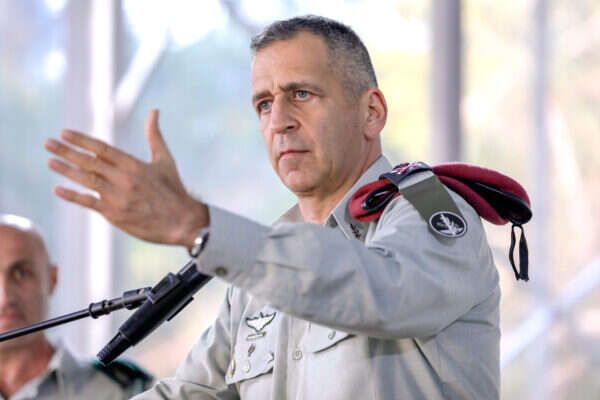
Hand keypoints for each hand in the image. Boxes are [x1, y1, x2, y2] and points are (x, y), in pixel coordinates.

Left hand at [45, 109, 208, 247]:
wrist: (183, 222)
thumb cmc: (174, 190)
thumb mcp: (165, 160)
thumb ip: (155, 135)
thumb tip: (154, 111)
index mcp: (134, 164)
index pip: (102, 148)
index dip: (81, 140)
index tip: (64, 133)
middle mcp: (124, 178)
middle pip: (89, 162)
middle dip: (66, 151)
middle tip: (48, 143)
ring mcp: (118, 197)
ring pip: (86, 180)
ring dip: (66, 170)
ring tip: (50, 161)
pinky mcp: (115, 214)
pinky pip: (89, 202)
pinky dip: (72, 195)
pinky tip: (58, 189)